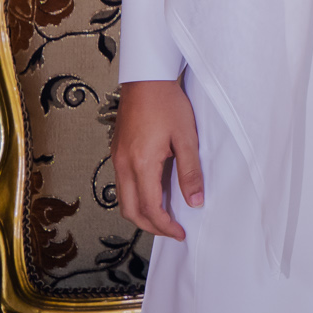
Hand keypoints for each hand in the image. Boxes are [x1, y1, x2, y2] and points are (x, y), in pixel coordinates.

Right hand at [113, 79, 201, 240]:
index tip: (181, 233)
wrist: (147, 79)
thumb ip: (190, 172)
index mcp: (141, 164)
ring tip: (165, 217)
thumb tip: (195, 202)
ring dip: (142, 213)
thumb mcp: (186, 138)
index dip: (165, 225)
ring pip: (123, 200)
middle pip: (130, 211)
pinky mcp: (117, 152)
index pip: (150, 208)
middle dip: (151, 226)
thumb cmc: (169, 104)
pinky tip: (154, 194)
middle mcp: (123, 166)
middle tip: (172, 231)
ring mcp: (117, 159)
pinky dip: (136, 197)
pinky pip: (123, 185)